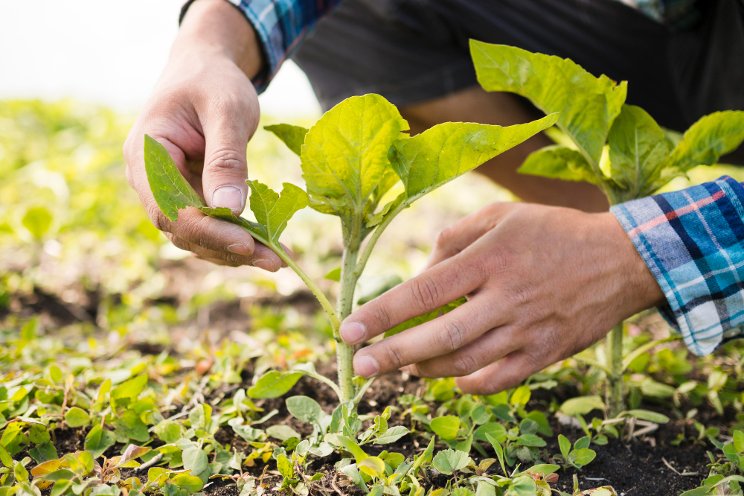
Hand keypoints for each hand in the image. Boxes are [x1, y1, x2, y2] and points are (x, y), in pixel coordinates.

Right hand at [123, 0, 281, 269]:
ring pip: (196, 234)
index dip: (207, 232)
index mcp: (146, 154)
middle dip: (228, 248)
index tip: (248, 244)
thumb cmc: (213, 81)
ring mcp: (166, 190)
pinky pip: (209, 224)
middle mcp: (149, 179)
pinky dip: (237, 237)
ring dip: (235, 250)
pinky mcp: (187, 195)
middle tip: (275, 261)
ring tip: (277, 259)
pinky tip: (268, 246)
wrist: (205, 68)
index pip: (170, 209)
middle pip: (183, 229)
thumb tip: (231, 211)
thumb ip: (226, 159)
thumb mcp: (226, 111)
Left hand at [340, 203, 663, 393]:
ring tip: (403, 366)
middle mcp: (505, 298)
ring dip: (426, 369)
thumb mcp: (501, 216)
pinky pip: (499, 380)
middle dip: (392, 355)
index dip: (381, 314)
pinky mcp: (545, 354)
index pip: (423, 293)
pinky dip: (468, 384)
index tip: (348, 330)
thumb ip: (454, 240)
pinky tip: (450, 378)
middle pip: (439, 337)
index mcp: (489, 259)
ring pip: (465, 363)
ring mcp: (527, 330)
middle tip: (359, 366)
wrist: (620, 260)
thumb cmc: (552, 232)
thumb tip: (419, 276)